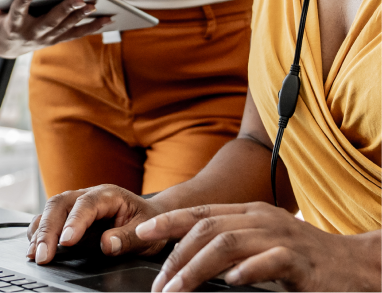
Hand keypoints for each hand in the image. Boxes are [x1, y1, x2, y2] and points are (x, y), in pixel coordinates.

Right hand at [0, 0, 111, 57]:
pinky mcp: (58, 39)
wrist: (5, 47)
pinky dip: (92, 27)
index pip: (17, 13)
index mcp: (13, 26)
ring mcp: (47, 39)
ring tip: (95, 5)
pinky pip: (77, 33)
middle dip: (64, 10)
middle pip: (49, 22)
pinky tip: (107, 18)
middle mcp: (31, 35)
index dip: (22, 1)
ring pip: (66, 28)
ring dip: (82, 17)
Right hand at [26, 184, 166, 264]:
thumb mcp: (147, 231)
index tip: (66, 241)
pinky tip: (34, 246)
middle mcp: (88, 195)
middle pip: (61, 204)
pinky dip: (39, 231)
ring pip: (51, 209)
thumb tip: (106, 244)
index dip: (75, 221)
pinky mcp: (70, 215)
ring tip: (34, 254)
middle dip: (48, 229)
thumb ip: (128, 238)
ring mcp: (76, 203)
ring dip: (40, 231)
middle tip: (43, 255)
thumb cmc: (148, 223)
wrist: (150, 217)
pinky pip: (49, 218)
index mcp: (108, 194)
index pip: (87, 204)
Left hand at [137, 202, 381, 292]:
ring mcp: (280, 236)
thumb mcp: (261, 242)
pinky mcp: (300, 260)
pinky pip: (269, 261)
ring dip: (197, 268)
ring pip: (228, 244)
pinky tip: (231, 283)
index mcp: (248, 212)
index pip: (200, 211)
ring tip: (177, 290)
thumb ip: (231, 243)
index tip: (142, 233)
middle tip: (159, 284)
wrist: (354, 265)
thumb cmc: (301, 258)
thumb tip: (189, 258)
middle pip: (207, 228)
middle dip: (176, 255)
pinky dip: (247, 270)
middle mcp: (260, 218)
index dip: (169, 221)